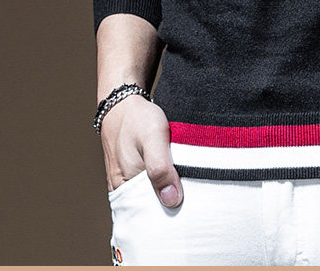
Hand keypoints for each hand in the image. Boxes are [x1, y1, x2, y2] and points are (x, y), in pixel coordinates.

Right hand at [100, 93, 182, 207]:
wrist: (123, 103)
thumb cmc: (138, 119)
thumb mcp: (153, 138)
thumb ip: (160, 168)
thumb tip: (172, 201)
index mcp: (126, 187)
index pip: (150, 216)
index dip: (171, 217)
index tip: (191, 214)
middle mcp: (125, 190)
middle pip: (152, 210)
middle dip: (173, 209)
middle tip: (197, 203)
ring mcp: (129, 183)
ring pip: (153, 198)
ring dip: (170, 195)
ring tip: (192, 192)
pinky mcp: (135, 174)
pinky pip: (151, 188)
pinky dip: (165, 186)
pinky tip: (180, 181)